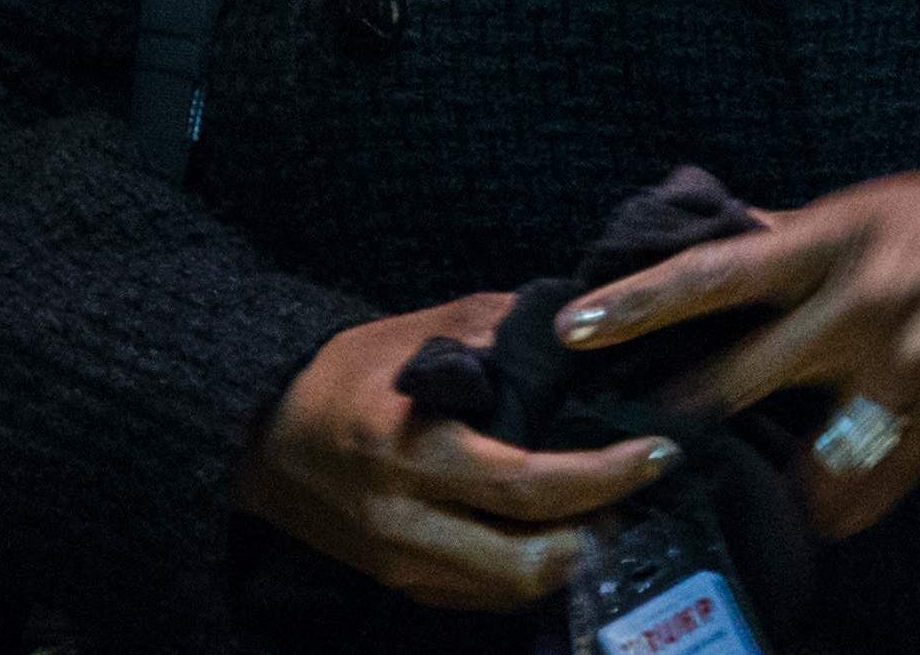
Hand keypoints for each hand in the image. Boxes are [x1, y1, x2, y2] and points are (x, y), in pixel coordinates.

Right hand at [232, 294, 679, 611]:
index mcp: (413, 448)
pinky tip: (560, 532)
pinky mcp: (395, 581)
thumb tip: (585, 325)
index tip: (659, 449)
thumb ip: (505, 327)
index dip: (603, 476)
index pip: (527, 483)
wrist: (260, 429)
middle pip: (524, 562)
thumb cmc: (350, 368)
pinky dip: (528, 572)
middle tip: (643, 486)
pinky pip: (478, 595)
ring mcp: (398, 561)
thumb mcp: (426, 327)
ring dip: (570, 558)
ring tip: (611, 508)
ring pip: (506, 589)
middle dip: (598, 532)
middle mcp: (405, 519)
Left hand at [555, 163, 919, 538]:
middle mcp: (864, 296)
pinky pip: (861, 490)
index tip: (574, 324)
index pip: (719, 266)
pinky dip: (842, 500)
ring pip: (794, 454)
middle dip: (676, 418)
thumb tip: (752, 239)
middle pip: (733, 373)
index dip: (638, 299)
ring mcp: (902, 366)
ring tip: (739, 488)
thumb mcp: (914, 208)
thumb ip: (830, 237)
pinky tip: (834, 501)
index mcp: (852, 227)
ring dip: (764, 475)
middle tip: (626, 445)